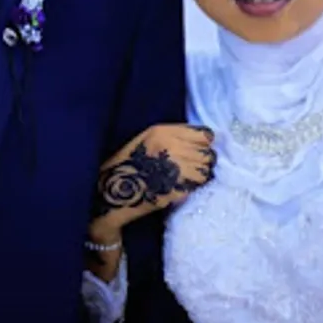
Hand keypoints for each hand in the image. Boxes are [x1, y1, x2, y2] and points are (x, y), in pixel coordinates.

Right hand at [90, 124, 215, 234]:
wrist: (114, 190)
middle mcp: (171, 147)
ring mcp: (175, 169)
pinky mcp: (176, 188)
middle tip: (190, 169)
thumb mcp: (148, 139)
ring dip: (198, 177)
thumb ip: (174, 136)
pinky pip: (196, 187)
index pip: (205, 135)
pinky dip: (191, 189)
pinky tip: (178, 188)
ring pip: (205, 172)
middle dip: (202, 162)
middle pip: (207, 154)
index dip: (202, 145)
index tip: (195, 151)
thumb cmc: (130, 163)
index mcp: (163, 132)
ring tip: (183, 179)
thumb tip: (204, 140)